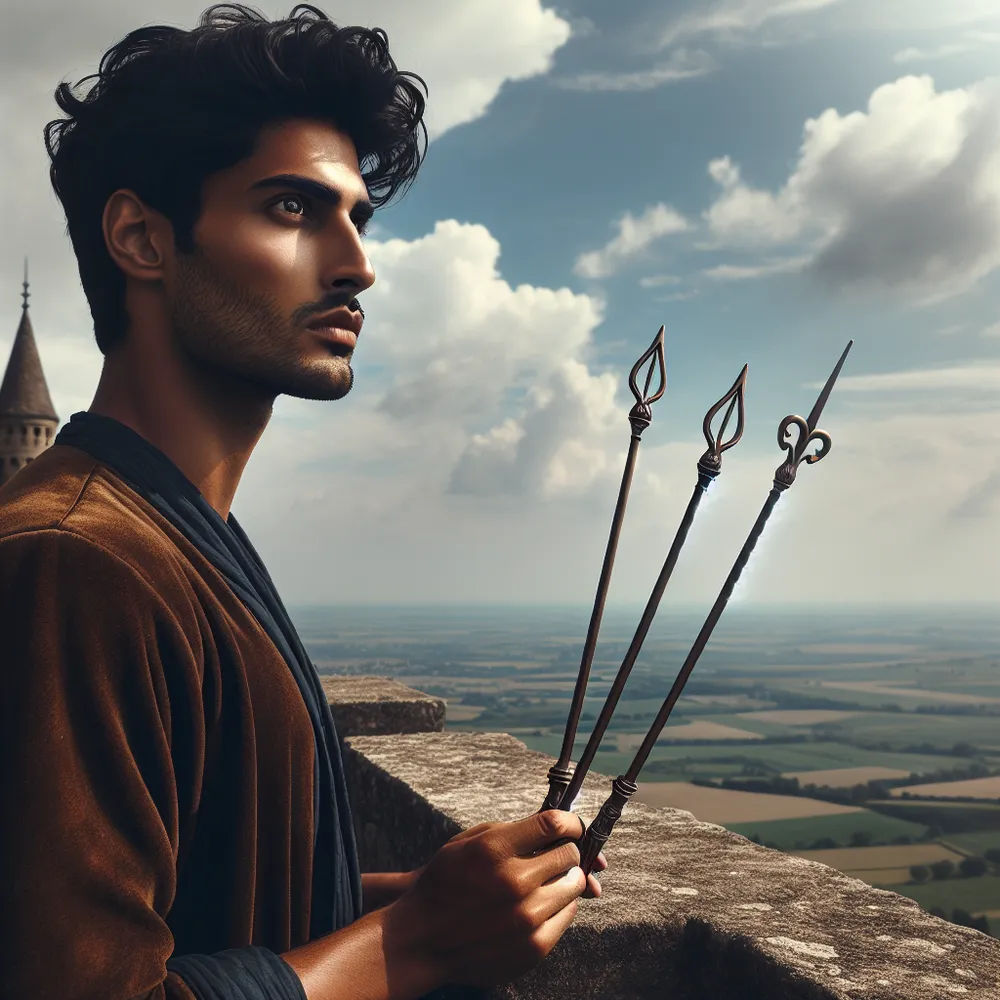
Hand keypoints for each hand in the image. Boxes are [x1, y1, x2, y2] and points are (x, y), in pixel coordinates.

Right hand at [381, 809, 593, 989]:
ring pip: (574, 885)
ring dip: (566, 878)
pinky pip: (568, 914)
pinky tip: (541, 902)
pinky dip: (560, 904)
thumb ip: (512, 831)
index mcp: (494, 849)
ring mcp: (526, 917)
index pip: (553, 824)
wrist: (422, 938)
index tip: (571, 826)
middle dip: (565, 850)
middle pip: (568, 854)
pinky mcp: (534, 945)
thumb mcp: (468, 842)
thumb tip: (556, 827)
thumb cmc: (445, 883)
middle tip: (556, 854)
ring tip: (548, 879)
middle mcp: (513, 882)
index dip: (569, 822)